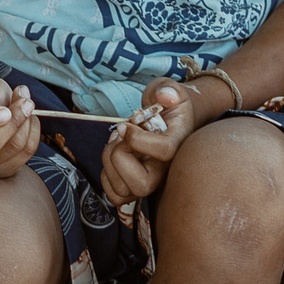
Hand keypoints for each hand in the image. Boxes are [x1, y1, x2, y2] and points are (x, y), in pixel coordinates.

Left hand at [100, 79, 199, 206]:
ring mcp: (150, 180)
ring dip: (109, 162)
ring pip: (123, 191)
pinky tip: (115, 153)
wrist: (170, 117)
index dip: (137, 138)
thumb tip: (165, 96)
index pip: (163, 152)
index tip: (125, 124)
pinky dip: (106, 175)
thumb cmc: (168, 104)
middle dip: (119, 157)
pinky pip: (115, 194)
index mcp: (177, 145)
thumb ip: (167, 89)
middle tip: (119, 136)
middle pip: (142, 185)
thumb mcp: (169, 88)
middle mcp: (165, 170)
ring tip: (116, 140)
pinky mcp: (135, 185)